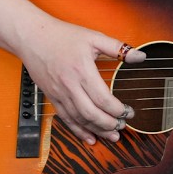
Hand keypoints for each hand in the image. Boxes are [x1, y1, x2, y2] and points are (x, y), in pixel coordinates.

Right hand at [16, 20, 145, 145]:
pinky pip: (65, 119)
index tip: (129, 112)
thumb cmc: (62, 36)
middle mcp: (70, 86)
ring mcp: (59, 93)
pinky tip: (89, 138)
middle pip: (91, 113)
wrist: (32, 37)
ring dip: (97, 130)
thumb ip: (118, 48)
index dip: (118, 110)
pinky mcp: (52, 97)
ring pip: (79, 119)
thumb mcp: (93, 37)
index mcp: (82, 71)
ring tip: (112, 136)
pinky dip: (78, 130)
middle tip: (122, 126)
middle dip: (109, 124)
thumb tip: (140, 56)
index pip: (103, 99)